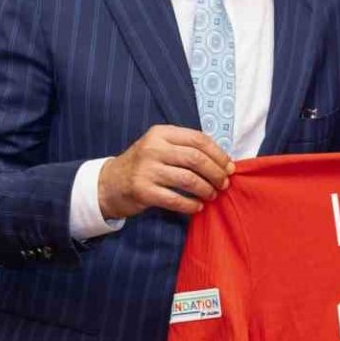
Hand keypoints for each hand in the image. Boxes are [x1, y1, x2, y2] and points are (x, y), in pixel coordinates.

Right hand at [98, 125, 233, 218]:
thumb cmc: (144, 164)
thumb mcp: (160, 147)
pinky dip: (191, 205)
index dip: (218, 154)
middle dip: (216, 173)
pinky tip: (197, 207)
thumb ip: (185, 148)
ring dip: (206, 189)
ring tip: (212, 195)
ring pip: (188, 179)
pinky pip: (175, 199)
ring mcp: (146, 170)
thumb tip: (223, 162)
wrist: (110, 183)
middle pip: (196, 159)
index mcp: (161, 133)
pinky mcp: (143, 191)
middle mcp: (153, 148)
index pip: (198, 139)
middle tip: (224, 184)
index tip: (229, 167)